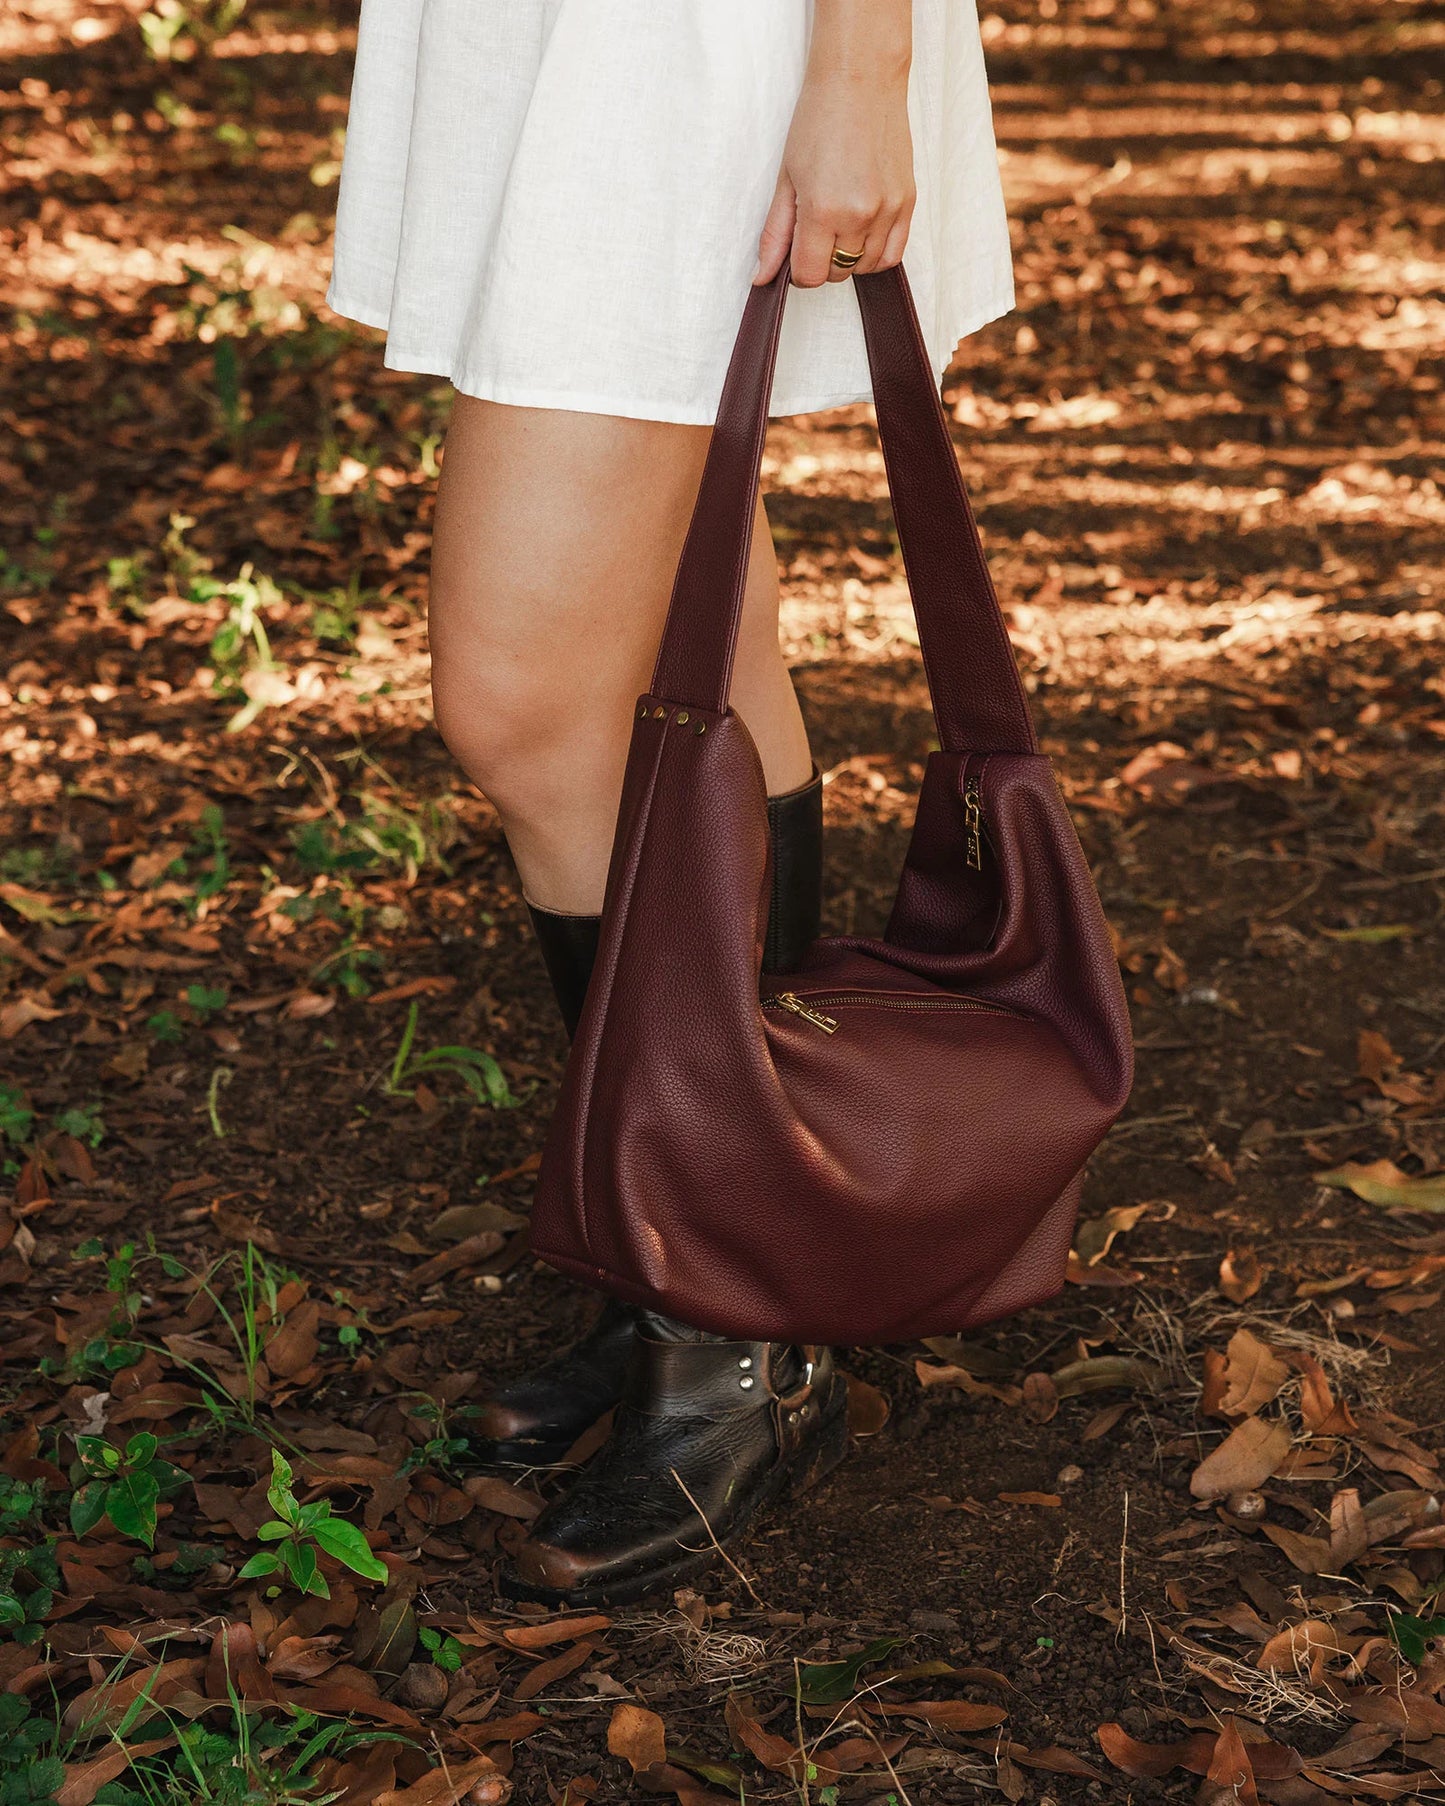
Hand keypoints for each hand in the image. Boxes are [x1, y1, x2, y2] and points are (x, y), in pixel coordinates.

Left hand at [753, 1, 914, 287]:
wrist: (861, 80)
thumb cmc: (818, 121)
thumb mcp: (786, 179)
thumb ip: (775, 234)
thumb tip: (763, 278)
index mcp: (823, 210)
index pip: (810, 276)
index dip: (798, 269)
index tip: (796, 249)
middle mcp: (859, 216)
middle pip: (837, 274)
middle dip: (822, 260)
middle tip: (816, 226)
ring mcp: (888, 211)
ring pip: (866, 267)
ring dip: (849, 257)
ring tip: (840, 223)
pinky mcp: (908, 202)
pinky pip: (894, 254)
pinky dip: (876, 253)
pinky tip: (863, 232)